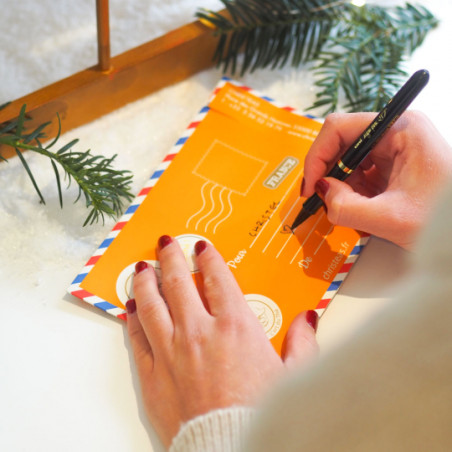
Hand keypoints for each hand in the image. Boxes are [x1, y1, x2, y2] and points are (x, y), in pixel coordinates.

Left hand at [126, 236, 318, 447]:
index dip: (208, 257)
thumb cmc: (262, 415)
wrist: (230, 451)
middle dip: (170, 257)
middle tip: (166, 243)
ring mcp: (171, 352)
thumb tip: (308, 319)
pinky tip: (130, 307)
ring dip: (145, 281)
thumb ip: (302, 343)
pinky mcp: (154, 376)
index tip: (202, 247)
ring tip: (141, 267)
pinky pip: (138, 338)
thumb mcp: (295, 377)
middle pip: (178, 282)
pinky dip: (132, 319)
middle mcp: (199, 331)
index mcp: (235, 326)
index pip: (217, 277)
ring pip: (151, 304)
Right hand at [302, 111, 451, 248]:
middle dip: (329, 174)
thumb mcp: (393, 218)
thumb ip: (348, 208)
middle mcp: (395, 132)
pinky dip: (351, 192)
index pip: (340, 128)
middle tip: (323, 201)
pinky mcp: (390, 166)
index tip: (310, 186)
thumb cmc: (444, 221)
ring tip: (352, 209)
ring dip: (340, 186)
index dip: (318, 156)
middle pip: (341, 143)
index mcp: (400, 129)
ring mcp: (393, 149)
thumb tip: (322, 192)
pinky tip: (362, 208)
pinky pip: (358, 174)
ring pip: (347, 161)